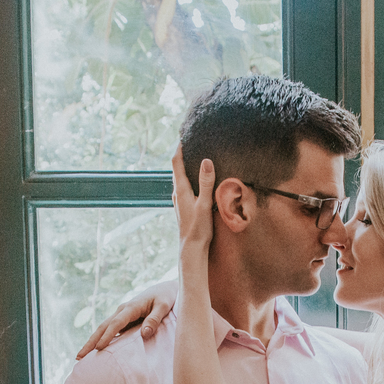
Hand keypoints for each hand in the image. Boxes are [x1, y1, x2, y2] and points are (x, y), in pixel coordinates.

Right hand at [76, 280, 177, 358]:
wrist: (163, 289)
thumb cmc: (165, 298)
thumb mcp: (163, 306)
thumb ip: (154, 319)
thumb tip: (144, 334)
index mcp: (131, 307)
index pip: (116, 323)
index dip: (108, 335)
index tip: (99, 347)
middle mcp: (122, 310)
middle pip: (103, 327)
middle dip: (91, 341)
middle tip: (79, 356)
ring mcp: (121, 315)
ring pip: (103, 329)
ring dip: (92, 342)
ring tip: (80, 357)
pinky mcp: (123, 320)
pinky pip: (109, 331)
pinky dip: (100, 340)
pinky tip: (95, 351)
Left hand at [170, 145, 214, 277]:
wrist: (191, 248)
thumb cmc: (198, 228)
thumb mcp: (205, 204)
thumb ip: (206, 183)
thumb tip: (206, 161)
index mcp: (181, 189)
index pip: (177, 162)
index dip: (179, 147)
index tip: (183, 135)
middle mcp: (177, 193)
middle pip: (177, 168)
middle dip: (182, 154)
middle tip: (190, 141)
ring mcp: (179, 200)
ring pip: (180, 178)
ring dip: (185, 166)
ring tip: (194, 156)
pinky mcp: (183, 206)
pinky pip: (184, 186)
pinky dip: (189, 177)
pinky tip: (196, 180)